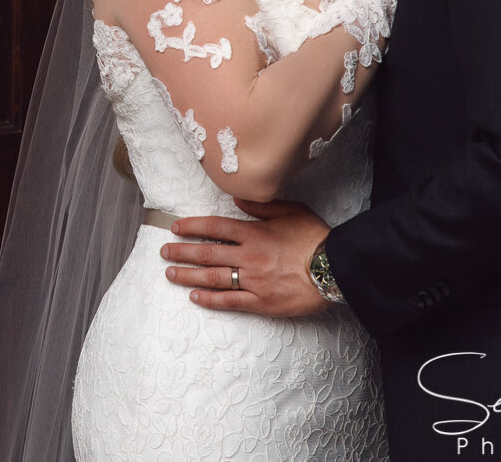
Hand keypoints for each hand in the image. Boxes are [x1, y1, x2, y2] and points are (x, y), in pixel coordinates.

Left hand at [160, 199, 331, 315]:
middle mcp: (248, 256)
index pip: (214, 227)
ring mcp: (253, 280)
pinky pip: (229, 301)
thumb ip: (261, 206)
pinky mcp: (261, 302)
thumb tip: (237, 199)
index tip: (175, 228)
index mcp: (254, 233)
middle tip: (164, 251)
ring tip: (170, 273)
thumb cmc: (316, 238)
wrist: (336, 269)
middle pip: (206, 253)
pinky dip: (209, 299)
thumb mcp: (291, 211)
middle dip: (181, 252)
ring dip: (187, 275)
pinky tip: (194, 296)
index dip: (191, 227)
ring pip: (212, 278)